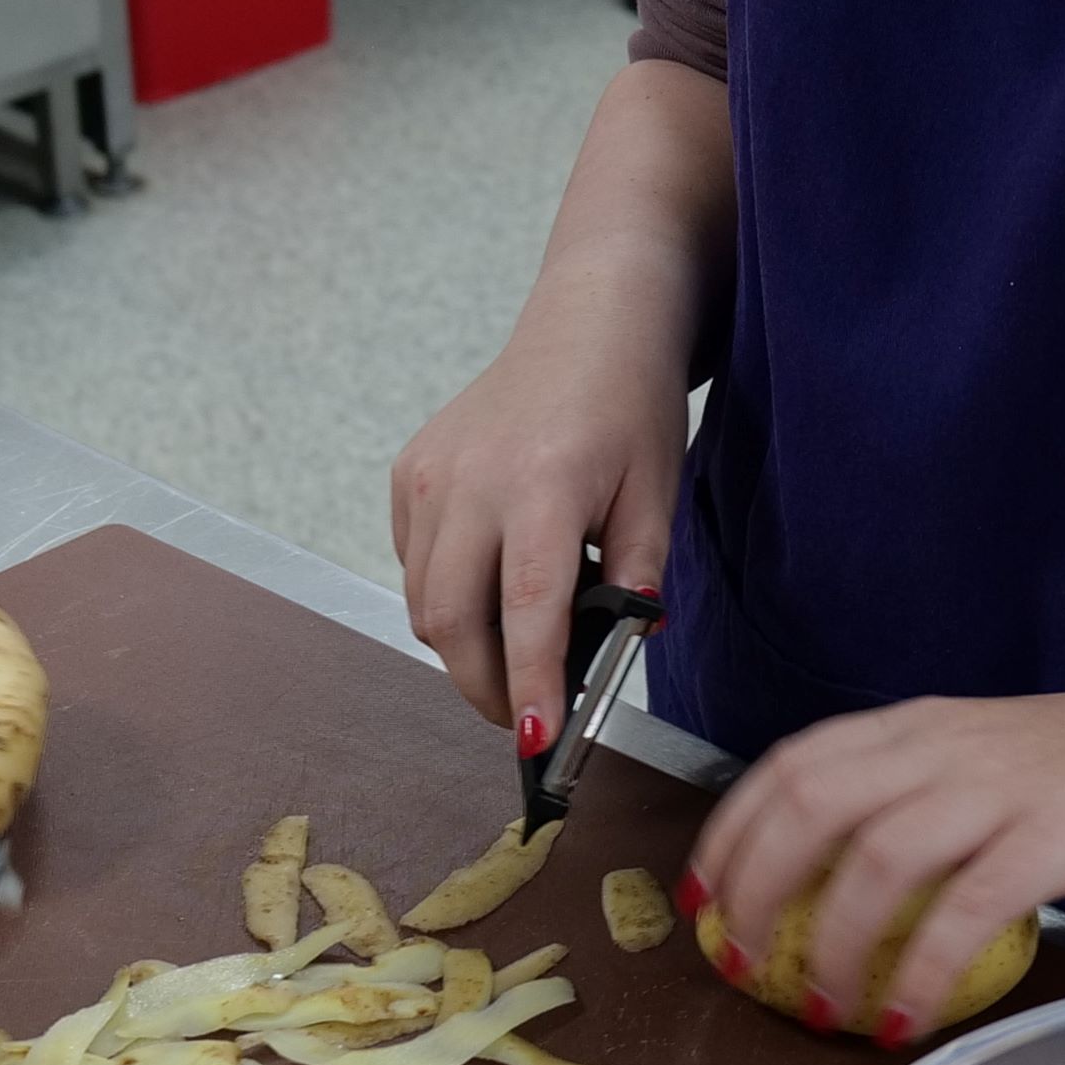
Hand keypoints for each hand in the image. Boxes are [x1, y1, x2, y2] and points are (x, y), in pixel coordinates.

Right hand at [391, 323, 684, 750]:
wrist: (590, 321)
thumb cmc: (631, 405)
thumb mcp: (656, 493)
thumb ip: (637, 578)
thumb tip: (621, 651)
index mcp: (541, 486)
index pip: (526, 611)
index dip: (531, 683)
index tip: (538, 743)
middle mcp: (470, 481)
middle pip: (451, 622)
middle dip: (486, 686)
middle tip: (530, 716)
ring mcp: (429, 475)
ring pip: (423, 602)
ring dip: (464, 647)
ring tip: (518, 652)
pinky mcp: (409, 471)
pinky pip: (413, 563)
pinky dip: (446, 596)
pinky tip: (493, 583)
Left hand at [687, 685, 1064, 1041]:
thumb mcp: (988, 763)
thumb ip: (916, 801)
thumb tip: (833, 883)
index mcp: (919, 727)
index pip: (793, 764)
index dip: (732, 831)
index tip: (700, 897)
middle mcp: (945, 746)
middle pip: (812, 803)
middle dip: (756, 886)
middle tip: (739, 961)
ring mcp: (1000, 788)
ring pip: (876, 857)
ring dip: (831, 942)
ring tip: (822, 1008)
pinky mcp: (1055, 837)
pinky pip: (964, 911)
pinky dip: (920, 970)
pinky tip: (905, 1019)